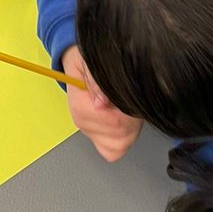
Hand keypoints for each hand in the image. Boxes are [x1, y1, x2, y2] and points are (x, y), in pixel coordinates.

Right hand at [63, 46, 142, 162]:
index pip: (113, 122)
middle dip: (132, 118)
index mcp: (80, 107)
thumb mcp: (90, 59)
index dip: (128, 109)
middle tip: (130, 99)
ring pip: (120, 145)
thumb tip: (103, 102)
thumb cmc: (87, 61)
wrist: (80, 64)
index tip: (130, 95)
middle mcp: (84, 125)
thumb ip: (97, 78)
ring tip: (127, 107)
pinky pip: (114, 151)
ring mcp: (92, 134)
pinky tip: (124, 120)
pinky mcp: (99, 139)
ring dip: (130, 127)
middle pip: (120, 136)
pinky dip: (122, 139)